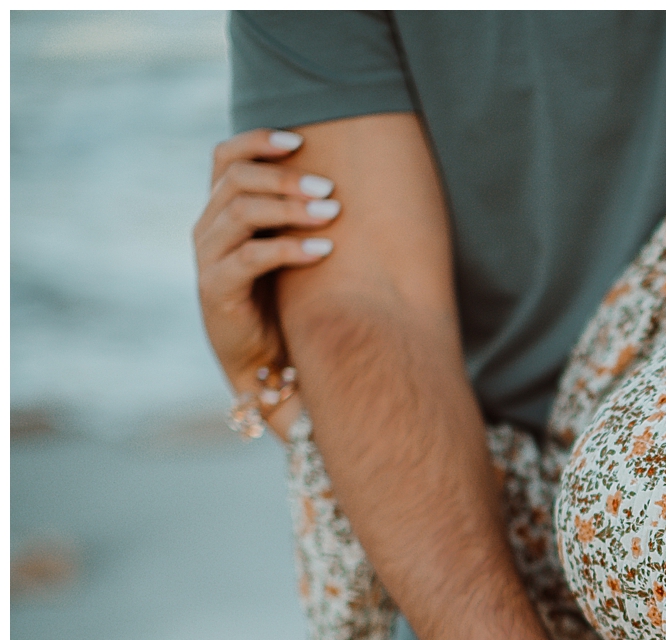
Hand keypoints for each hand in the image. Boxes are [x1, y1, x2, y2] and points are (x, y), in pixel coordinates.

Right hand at [192, 127, 340, 430]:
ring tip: (332, 212)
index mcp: (221, 211)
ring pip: (240, 213)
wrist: (267, 364)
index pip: (225, 157)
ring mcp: (208, 258)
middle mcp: (208, 228)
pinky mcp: (216, 291)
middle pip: (235, 180)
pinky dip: (288, 249)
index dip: (257, 141)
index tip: (300, 139)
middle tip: (328, 187)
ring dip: (289, 209)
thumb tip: (347, 179)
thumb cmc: (288, 302)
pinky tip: (324, 250)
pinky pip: (249, 258)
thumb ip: (301, 215)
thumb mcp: (292, 250)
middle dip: (283, 177)